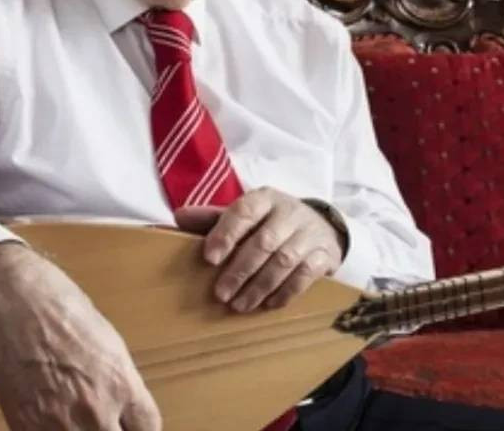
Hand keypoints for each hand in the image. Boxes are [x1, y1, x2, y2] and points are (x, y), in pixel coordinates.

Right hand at [0, 242, 161, 430]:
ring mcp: (59, 423)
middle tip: (106, 421)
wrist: (13, 304)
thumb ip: (120, 384)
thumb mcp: (109, 344)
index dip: (141, 429)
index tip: (131, 424)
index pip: (149, 428)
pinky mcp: (25, 427)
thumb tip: (123, 409)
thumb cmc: (62, 311)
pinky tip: (52, 419)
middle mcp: (96, 410)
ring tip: (79, 421)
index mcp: (122, 384)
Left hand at [174, 188, 345, 312]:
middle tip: (221, 294)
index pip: (245, 211)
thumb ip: (213, 219)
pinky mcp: (325, 255)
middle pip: (264, 241)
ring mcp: (309, 234)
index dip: (226, 234)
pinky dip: (286, 292)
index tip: (209, 258)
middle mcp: (289, 212)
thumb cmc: (271, 222)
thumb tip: (178, 217)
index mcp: (265, 199)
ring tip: (240, 305)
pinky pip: (306, 275)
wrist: (322, 227)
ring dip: (260, 286)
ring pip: (285, 261)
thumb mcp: (245, 215)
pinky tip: (268, 305)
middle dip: (240, 270)